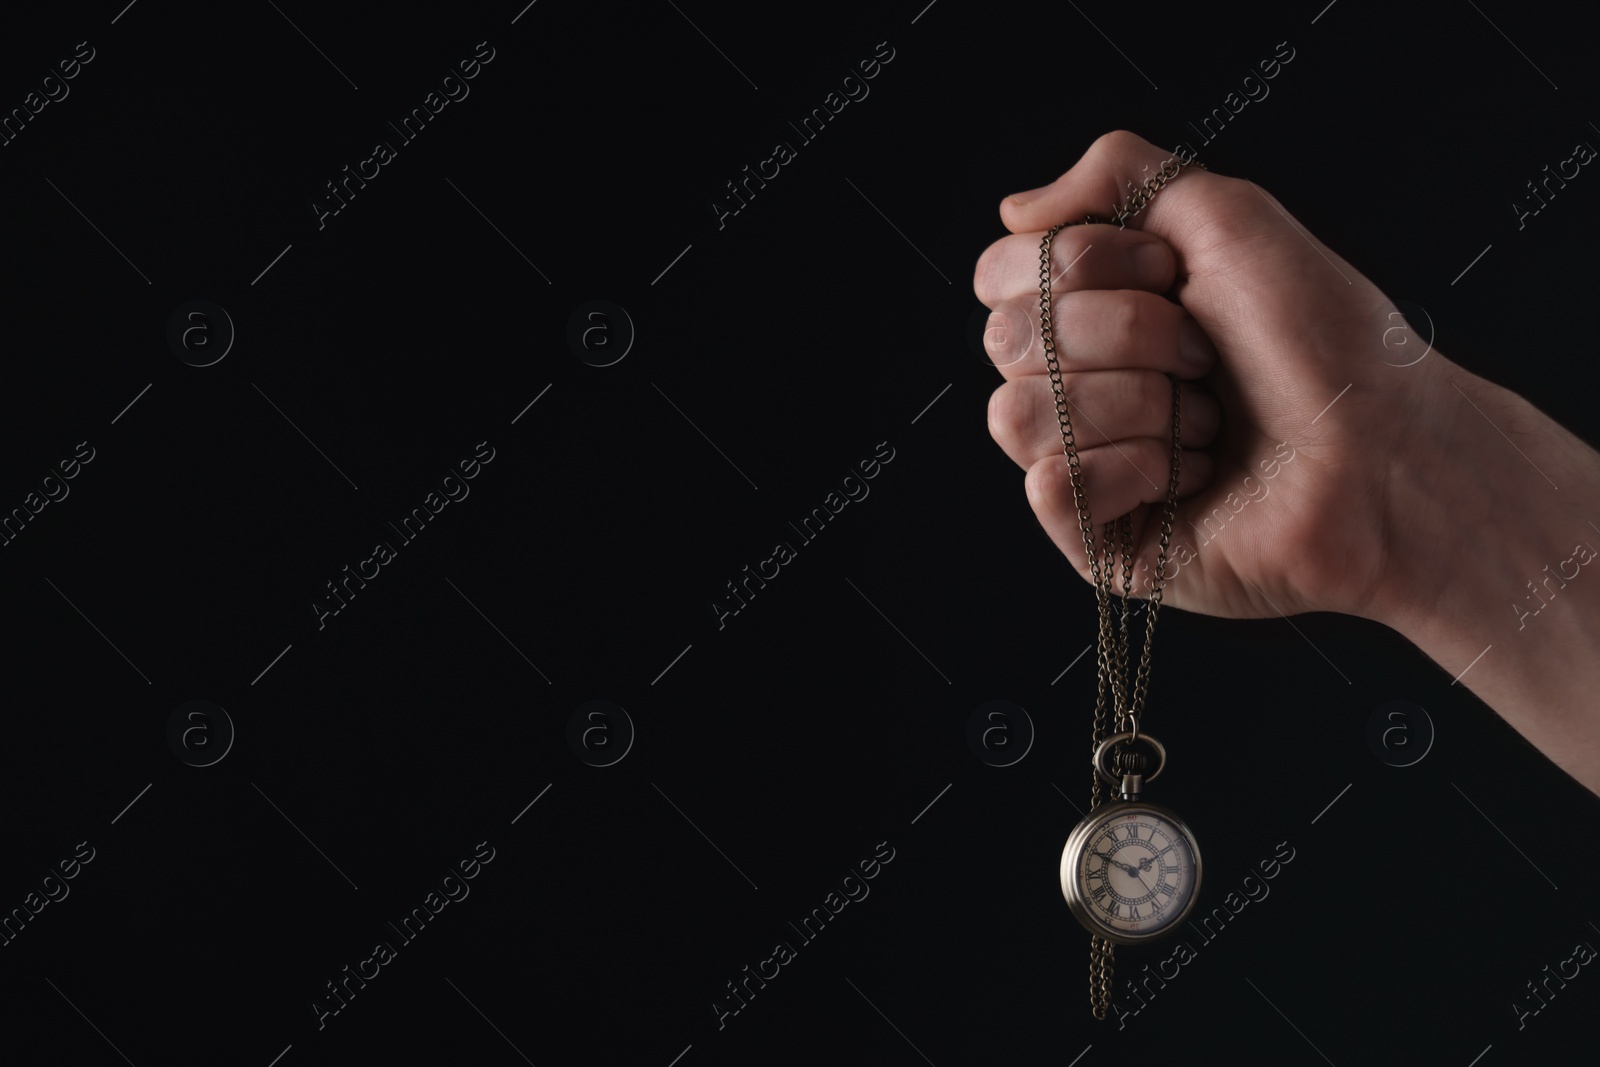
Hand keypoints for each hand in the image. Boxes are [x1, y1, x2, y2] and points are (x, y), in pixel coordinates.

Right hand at [974, 130, 1483, 623]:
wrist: (1387, 450)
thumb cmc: (1325, 341)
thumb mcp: (1225, 215)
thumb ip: (1115, 175)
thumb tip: (1012, 211)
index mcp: (1097, 312)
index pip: (1001, 274)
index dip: (1079, 263)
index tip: (1171, 275)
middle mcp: (1079, 386)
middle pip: (1007, 340)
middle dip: (1124, 334)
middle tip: (1205, 355)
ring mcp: (1084, 464)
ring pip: (1019, 414)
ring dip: (1135, 406)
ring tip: (1207, 424)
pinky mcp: (1097, 540)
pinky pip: (1051, 486)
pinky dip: (1134, 469)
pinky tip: (1192, 478)